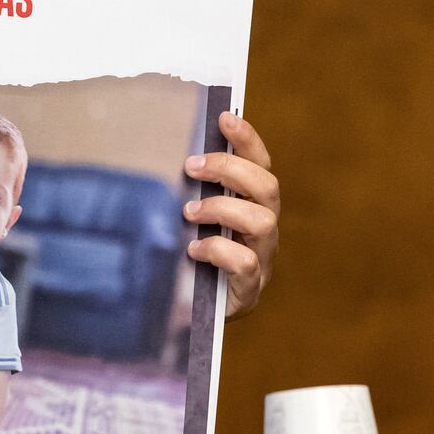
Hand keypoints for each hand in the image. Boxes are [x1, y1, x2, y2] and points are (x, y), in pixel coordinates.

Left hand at [183, 112, 279, 318]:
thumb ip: (187, 194)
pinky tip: (193, 251)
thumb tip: (166, 158)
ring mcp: (261, 259)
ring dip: (222, 209)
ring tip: (190, 212)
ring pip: (262, 221)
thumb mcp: (186, 222)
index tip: (223, 117)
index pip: (260, 165)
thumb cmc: (187, 260)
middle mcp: (263, 229)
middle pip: (267, 187)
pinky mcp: (249, 289)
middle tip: (191, 165)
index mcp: (252, 207)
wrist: (191, 316)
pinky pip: (245, 263)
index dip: (247, 139)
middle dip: (230, 169)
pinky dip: (217, 251)